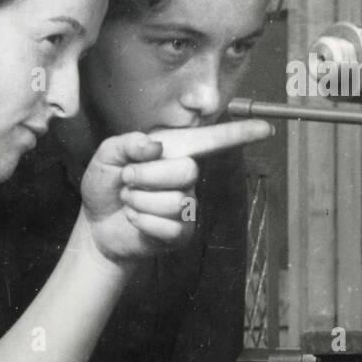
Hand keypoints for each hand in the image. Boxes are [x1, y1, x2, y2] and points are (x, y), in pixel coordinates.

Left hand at [80, 120, 270, 262]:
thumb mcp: (108, 155)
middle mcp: (187, 177)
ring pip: (176, 201)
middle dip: (148, 175)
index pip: (212, 140)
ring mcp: (187, 206)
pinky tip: (135, 220)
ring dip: (141, 202)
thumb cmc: (108, 185)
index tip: (266, 129)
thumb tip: (155, 146)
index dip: (240, 134)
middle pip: (187, 170)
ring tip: (129, 201)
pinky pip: (171, 226)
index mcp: (174, 151)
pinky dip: (143, 223)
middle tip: (128, 179)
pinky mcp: (182, 233)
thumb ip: (127, 143)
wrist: (96, 224)